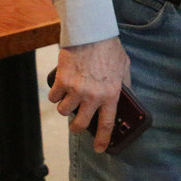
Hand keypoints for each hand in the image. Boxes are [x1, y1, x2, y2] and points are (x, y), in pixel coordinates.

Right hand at [48, 37, 129, 152]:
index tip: (99, 148)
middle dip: (77, 124)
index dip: (102, 139)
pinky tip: (62, 85)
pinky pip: (54, 98)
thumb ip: (124, 83)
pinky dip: (56, 93)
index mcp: (111, 94)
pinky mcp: (62, 82)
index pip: (107, 124)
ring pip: (64, 112)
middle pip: (79, 124)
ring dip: (66, 105)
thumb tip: (126, 95)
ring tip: (72, 94)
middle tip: (78, 118)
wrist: (91, 32)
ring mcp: (76, 90)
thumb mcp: (124, 66)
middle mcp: (93, 96)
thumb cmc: (109, 48)